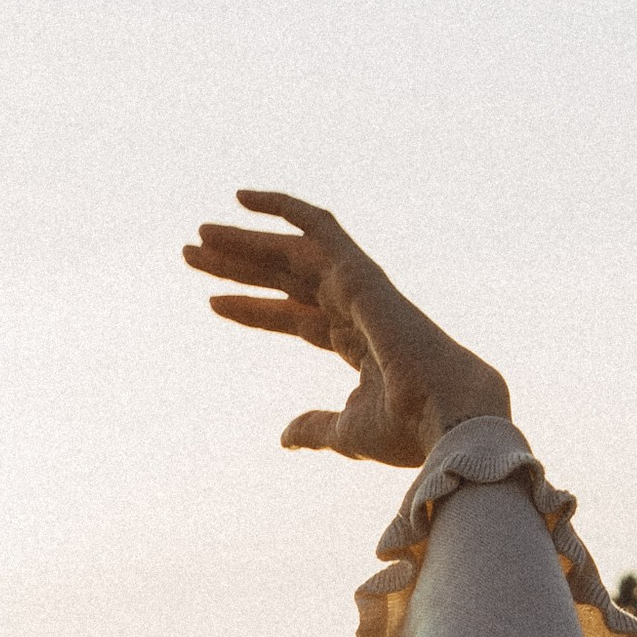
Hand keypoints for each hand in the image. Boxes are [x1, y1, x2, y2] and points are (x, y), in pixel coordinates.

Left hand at [183, 191, 511, 472]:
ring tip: (199, 237)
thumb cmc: (408, 428)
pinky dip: (283, 207)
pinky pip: (318, 226)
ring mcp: (357, 288)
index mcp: (355, 343)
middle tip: (190, 256)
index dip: (255, 310)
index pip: (295, 317)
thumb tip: (285, 437)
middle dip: (239, 267)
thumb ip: (315, 426)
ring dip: (245, 243)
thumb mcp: (347, 431)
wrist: (446, 415)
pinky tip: (241, 199)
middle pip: (284, 280)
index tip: (214, 303)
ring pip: (290, 253)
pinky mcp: (359, 272)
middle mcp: (355, 309)